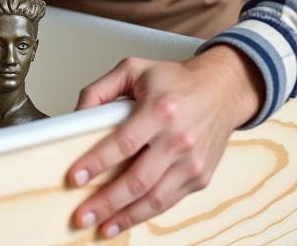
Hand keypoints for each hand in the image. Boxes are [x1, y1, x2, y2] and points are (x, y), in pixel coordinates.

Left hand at [67, 45, 262, 237]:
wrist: (221, 90)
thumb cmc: (176, 81)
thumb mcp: (133, 70)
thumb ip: (99, 90)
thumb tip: (75, 117)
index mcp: (161, 109)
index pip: (123, 143)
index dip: (97, 163)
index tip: (75, 177)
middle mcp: (179, 138)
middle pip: (138, 180)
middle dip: (106, 201)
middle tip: (81, 214)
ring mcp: (192, 162)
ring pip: (154, 199)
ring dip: (124, 216)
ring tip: (100, 226)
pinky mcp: (199, 177)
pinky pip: (168, 202)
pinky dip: (144, 214)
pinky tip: (125, 218)